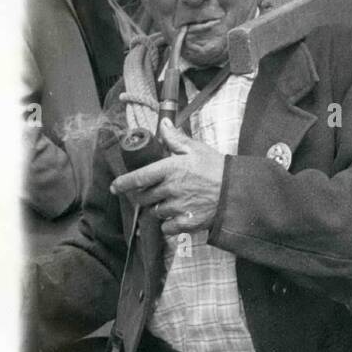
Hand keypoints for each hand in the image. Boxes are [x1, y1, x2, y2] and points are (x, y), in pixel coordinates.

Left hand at [110, 120, 225, 237]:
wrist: (236, 191)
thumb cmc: (216, 168)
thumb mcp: (196, 149)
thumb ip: (176, 139)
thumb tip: (162, 124)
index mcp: (170, 169)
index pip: (138, 178)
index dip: (122, 183)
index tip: (115, 187)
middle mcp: (170, 189)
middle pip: (144, 197)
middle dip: (145, 195)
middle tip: (154, 192)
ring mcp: (177, 207)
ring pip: (156, 212)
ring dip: (159, 208)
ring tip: (172, 202)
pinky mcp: (185, 223)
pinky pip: (166, 227)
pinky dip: (168, 224)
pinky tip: (178, 216)